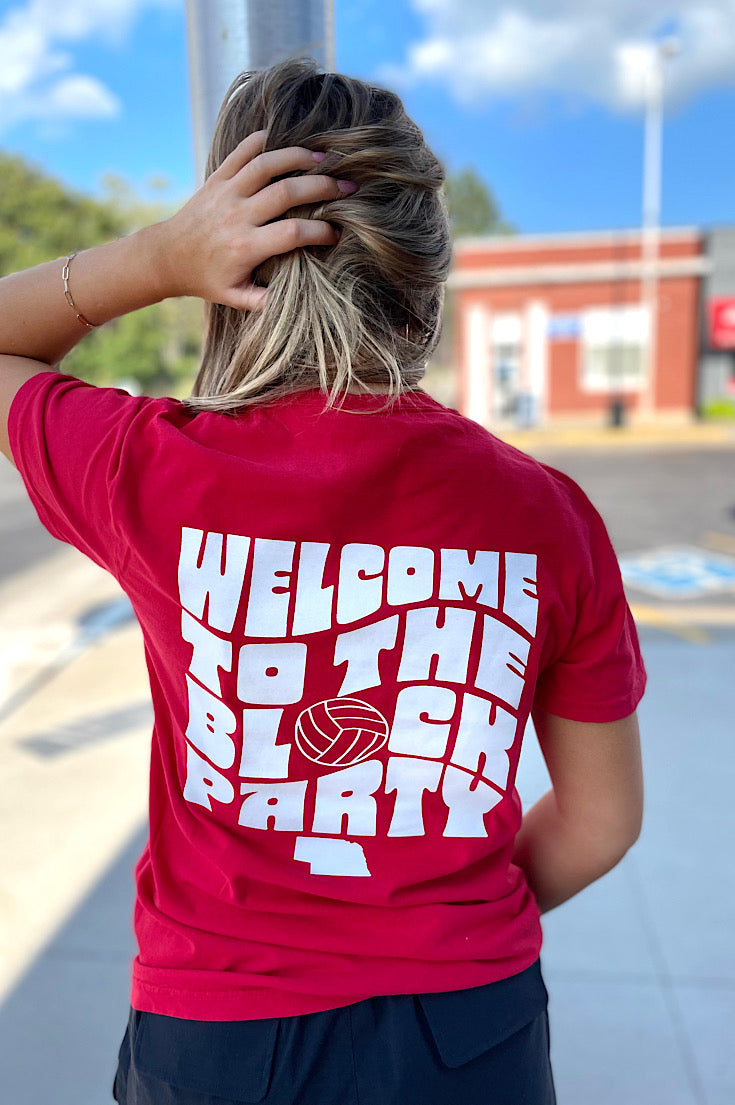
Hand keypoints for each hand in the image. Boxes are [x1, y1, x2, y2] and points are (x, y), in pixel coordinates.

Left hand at [158, 129, 353, 309]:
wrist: (168, 256)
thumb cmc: (207, 279)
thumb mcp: (235, 297)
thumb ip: (265, 302)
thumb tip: (302, 306)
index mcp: (245, 247)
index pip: (292, 234)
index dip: (320, 232)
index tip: (337, 234)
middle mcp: (237, 216)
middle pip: (286, 192)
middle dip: (322, 187)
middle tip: (347, 188)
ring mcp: (226, 192)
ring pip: (266, 164)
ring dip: (298, 157)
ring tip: (324, 158)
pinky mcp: (217, 178)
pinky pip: (242, 152)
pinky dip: (264, 141)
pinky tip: (286, 142)